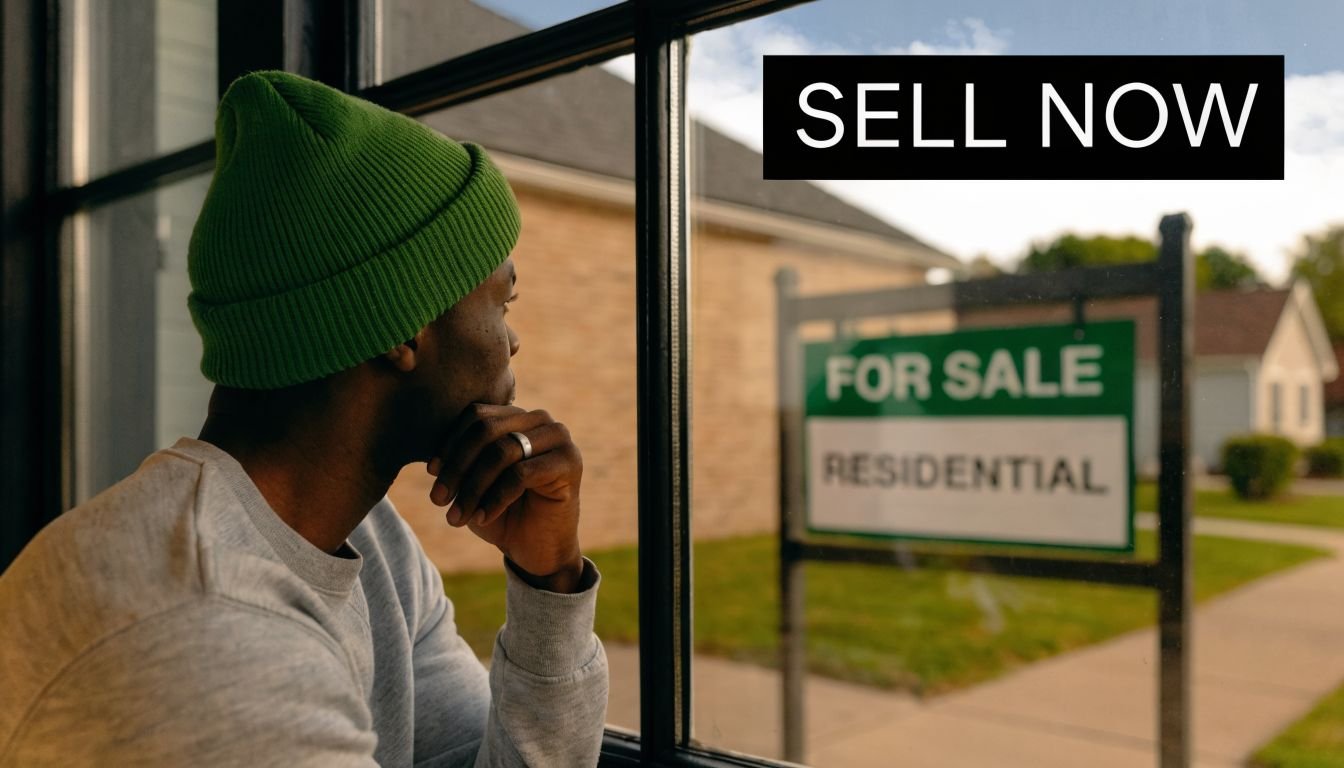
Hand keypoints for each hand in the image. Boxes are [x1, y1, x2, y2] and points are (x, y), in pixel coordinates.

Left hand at [427, 404, 583, 589]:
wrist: (538, 550)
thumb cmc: (503, 513)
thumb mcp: (473, 484)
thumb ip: (459, 463)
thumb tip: (434, 462)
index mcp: (517, 417)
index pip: (476, 415)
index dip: (450, 443)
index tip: (431, 473)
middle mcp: (540, 420)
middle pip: (486, 429)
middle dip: (457, 466)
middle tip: (438, 499)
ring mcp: (559, 438)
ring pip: (502, 451)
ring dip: (472, 487)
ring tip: (456, 516)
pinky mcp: (570, 462)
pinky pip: (520, 475)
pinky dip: (494, 498)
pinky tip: (481, 518)